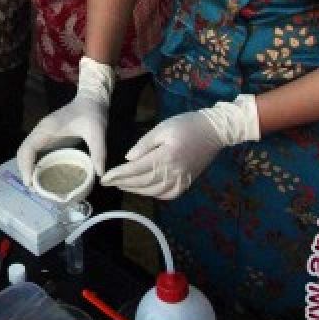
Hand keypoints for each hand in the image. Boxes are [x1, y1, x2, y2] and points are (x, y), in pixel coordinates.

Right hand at [17, 56, 114, 184]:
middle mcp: (40, 132)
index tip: (30, 183)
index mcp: (47, 129)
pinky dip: (34, 164)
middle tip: (34, 189)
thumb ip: (99, 151)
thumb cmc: (92, 113)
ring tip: (37, 186)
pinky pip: (35, 152)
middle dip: (24, 171)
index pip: (27, 149)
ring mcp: (42, 134)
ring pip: (27, 153)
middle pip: (23, 152)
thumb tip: (99, 174)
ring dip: (27, 168)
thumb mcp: (97, 132)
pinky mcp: (48, 137)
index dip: (25, 166)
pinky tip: (43, 175)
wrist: (91, 99)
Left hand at [101, 95, 259, 198]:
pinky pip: (167, 194)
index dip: (118, 175)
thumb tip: (128, 159)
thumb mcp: (162, 128)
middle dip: (123, 183)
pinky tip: (144, 190)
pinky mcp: (187, 183)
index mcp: (165, 157)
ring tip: (122, 185)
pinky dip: (153, 194)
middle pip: (142, 183)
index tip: (104, 178)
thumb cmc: (186, 125)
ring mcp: (181, 180)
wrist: (214, 132)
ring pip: (153, 191)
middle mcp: (173, 173)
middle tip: (108, 183)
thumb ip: (144, 145)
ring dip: (135, 190)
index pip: (135, 170)